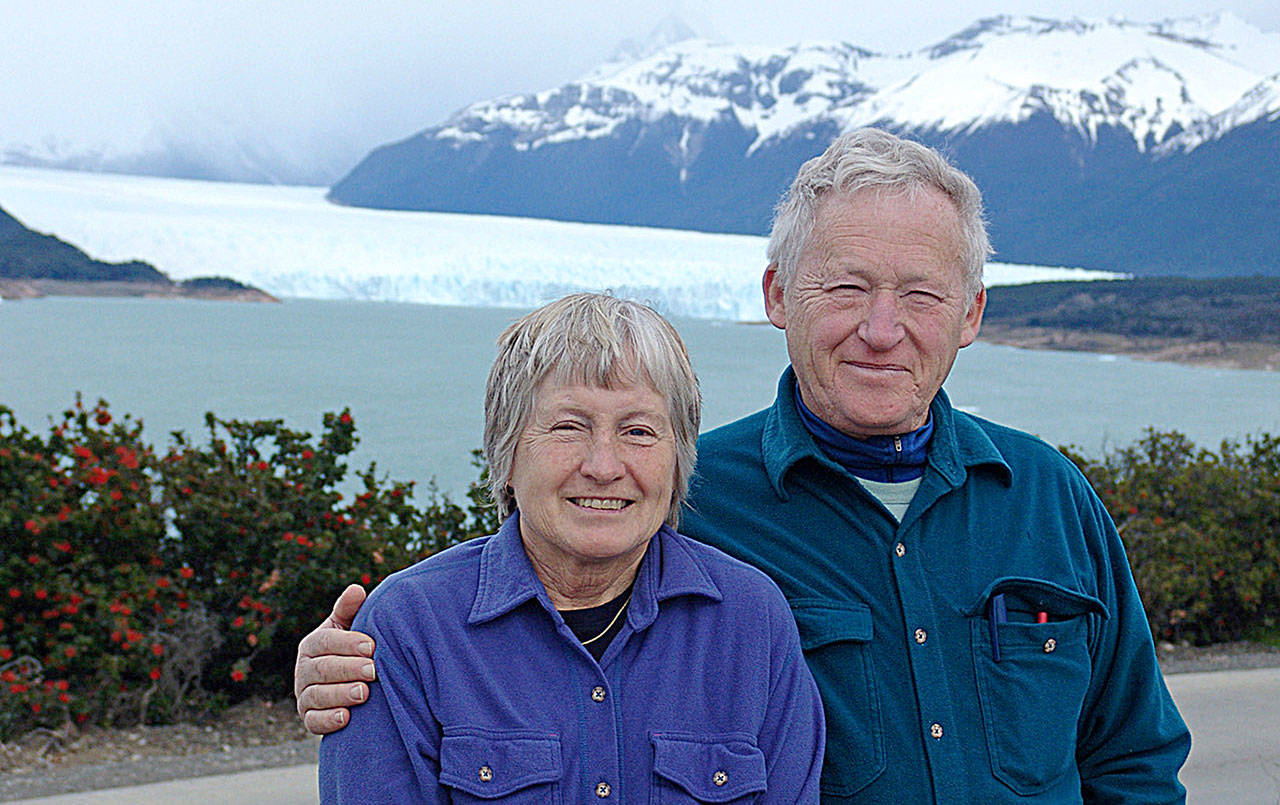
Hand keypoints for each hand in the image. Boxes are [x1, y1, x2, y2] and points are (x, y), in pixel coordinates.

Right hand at [294, 584, 375, 734]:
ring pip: (317, 696)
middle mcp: (304, 669)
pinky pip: (313, 722)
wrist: (352, 682)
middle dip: (349, 669)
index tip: (372, 646)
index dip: (347, 643)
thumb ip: (351, 610)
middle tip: (374, 671)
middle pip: (322, 669)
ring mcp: (304, 695)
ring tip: (364, 693)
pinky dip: (328, 721)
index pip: (325, 641)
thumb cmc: (354, 649)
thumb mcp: (350, 627)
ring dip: (341, 694)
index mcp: (313, 644)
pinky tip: (346, 718)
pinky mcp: (309, 718)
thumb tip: (356, 589)